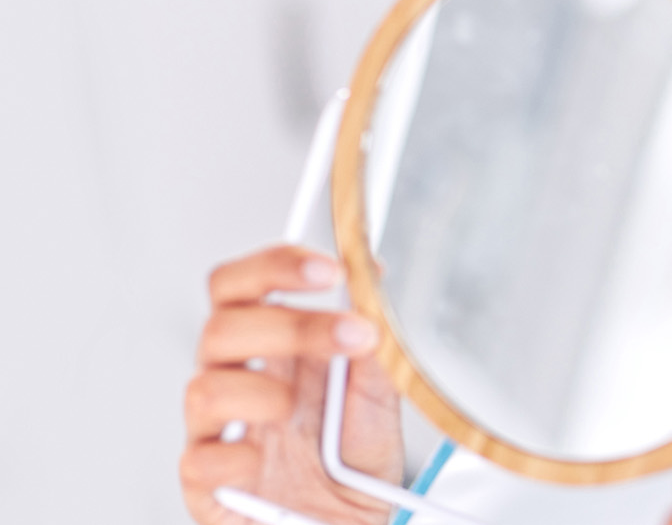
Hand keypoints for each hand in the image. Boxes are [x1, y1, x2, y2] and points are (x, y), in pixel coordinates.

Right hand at [181, 245, 401, 524]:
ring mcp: (217, 431)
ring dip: (260, 392)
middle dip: (290, 325)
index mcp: (270, 348)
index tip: (328, 268)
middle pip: (222, 326)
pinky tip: (263, 461)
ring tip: (300, 409)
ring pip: (202, 389)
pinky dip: (233, 457)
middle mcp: (237, 380)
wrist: (351, 524)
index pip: (243, 286)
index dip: (275, 266)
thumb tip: (373, 279)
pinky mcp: (206, 483)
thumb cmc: (353, 458)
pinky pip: (199, 460)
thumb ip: (372, 342)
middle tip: (352, 334)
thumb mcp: (378, 395)